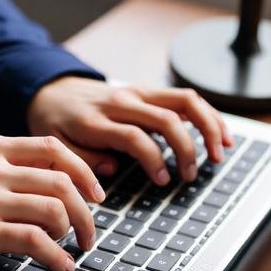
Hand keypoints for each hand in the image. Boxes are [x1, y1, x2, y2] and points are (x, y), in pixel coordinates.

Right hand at [0, 134, 104, 270]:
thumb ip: (3, 169)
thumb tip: (52, 187)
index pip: (54, 148)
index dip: (84, 172)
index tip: (96, 194)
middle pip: (61, 181)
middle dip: (86, 211)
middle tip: (89, 233)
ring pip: (53, 209)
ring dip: (72, 234)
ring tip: (70, 249)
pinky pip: (34, 241)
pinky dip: (56, 256)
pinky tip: (60, 265)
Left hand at [27, 77, 232, 184]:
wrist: (50, 89)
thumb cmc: (54, 122)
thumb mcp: (54, 145)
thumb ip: (81, 160)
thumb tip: (113, 170)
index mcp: (96, 120)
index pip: (135, 137)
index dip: (154, 160)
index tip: (163, 181)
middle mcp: (121, 102)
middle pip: (167, 117)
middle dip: (187, 148)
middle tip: (190, 175)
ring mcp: (137, 93)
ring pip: (184, 101)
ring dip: (208, 125)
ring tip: (220, 152)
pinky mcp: (147, 91)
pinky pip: (184, 98)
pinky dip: (207, 114)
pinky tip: (220, 134)